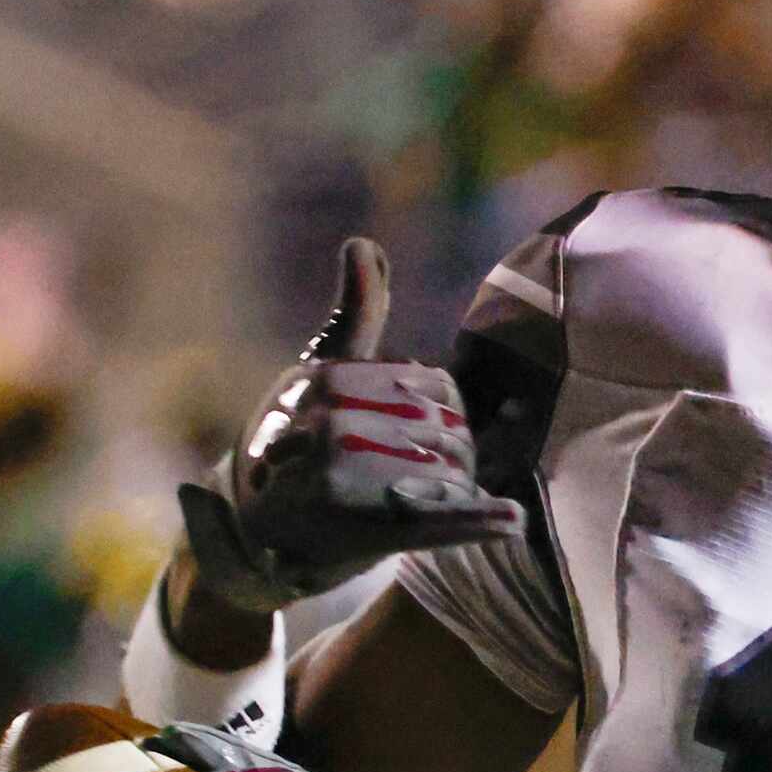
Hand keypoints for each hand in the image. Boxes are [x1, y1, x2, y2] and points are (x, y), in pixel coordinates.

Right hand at [176, 237, 524, 616]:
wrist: (260, 521)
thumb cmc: (298, 433)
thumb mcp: (324, 366)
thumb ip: (355, 311)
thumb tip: (362, 243)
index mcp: (332, 380)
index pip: (437, 386)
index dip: (447, 411)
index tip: (426, 431)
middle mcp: (335, 424)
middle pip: (447, 430)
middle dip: (455, 451)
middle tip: (427, 474)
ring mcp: (347, 478)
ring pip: (449, 471)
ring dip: (461, 487)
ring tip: (429, 498)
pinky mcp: (361, 529)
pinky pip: (435, 519)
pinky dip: (479, 521)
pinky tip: (511, 519)